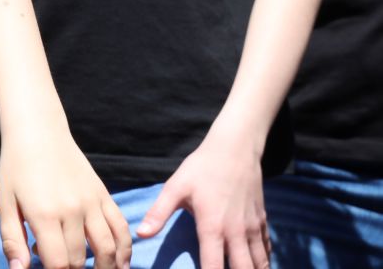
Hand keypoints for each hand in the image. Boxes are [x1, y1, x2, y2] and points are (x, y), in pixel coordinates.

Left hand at [0, 132, 130, 268]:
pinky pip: (121, 228)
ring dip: (105, 268)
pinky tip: (121, 265)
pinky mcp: (103, 195)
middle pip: (79, 259)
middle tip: (59, 264)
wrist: (38, 133)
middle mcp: (72, 210)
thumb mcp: (4, 204)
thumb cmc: (15, 170)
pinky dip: (125, 250)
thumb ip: (12, 241)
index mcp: (44, 214)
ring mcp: (92, 202)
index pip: (58, 263)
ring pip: (108, 249)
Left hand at [138, 132, 269, 268]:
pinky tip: (255, 264)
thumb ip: (159, 213)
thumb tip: (140, 234)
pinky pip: (266, 250)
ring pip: (260, 264)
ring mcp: (253, 229)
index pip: (213, 266)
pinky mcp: (262, 222)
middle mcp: (236, 233)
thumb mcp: (175, 188)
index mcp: (213, 228)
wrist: (235, 149)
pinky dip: (263, 261)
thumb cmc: (201, 168)